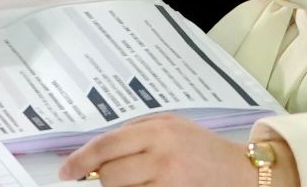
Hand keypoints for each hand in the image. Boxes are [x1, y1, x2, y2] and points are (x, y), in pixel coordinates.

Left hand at [59, 117, 271, 185]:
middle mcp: (161, 156)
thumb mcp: (170, 125)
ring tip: (137, 181)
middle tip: (111, 178)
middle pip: (111, 175)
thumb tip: (98, 148)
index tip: (65, 172)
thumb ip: (136, 131)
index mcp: (156, 131)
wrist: (241, 171)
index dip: (80, 161)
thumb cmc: (201, 146)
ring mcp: (170, 182)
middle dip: (104, 180)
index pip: (105, 146)